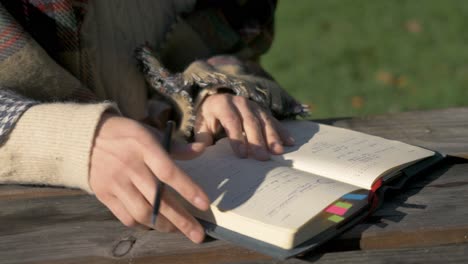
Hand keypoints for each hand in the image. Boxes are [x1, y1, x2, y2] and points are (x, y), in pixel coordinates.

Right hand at [89, 113, 209, 242]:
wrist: (86, 137)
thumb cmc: (127, 135)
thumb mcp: (151, 133)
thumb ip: (177, 146)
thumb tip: (202, 149)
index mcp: (144, 147)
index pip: (168, 172)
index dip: (188, 189)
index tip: (205, 205)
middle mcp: (129, 166)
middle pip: (158, 199)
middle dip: (181, 220)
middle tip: (198, 234)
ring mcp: (115, 182)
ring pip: (142, 212)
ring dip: (163, 225)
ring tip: (178, 230)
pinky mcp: (104, 194)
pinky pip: (126, 217)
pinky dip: (143, 224)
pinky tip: (155, 224)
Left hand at [195, 94, 293, 160]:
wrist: (217, 101)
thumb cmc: (208, 118)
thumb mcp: (201, 125)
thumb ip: (201, 138)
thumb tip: (198, 150)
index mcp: (222, 104)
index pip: (231, 121)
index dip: (237, 138)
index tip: (242, 155)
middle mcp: (240, 102)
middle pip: (250, 122)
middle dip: (257, 141)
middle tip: (262, 158)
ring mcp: (253, 105)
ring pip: (265, 120)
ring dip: (273, 137)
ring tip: (278, 152)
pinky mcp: (263, 110)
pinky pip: (274, 120)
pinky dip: (282, 131)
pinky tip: (290, 141)